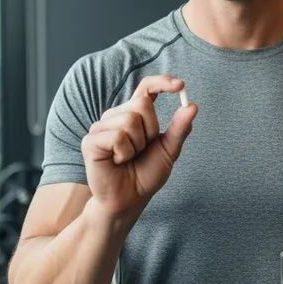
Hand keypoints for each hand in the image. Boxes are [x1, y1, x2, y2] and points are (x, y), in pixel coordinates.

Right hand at [81, 75, 197, 218]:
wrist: (129, 200)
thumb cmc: (145, 176)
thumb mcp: (169, 151)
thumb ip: (179, 129)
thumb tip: (192, 105)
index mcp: (133, 115)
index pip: (146, 88)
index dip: (162, 82)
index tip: (180, 85)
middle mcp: (115, 116)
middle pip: (142, 104)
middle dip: (150, 130)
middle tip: (142, 150)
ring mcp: (100, 127)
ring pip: (130, 120)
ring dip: (137, 145)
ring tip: (128, 158)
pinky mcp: (91, 141)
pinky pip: (117, 136)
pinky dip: (124, 153)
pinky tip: (117, 162)